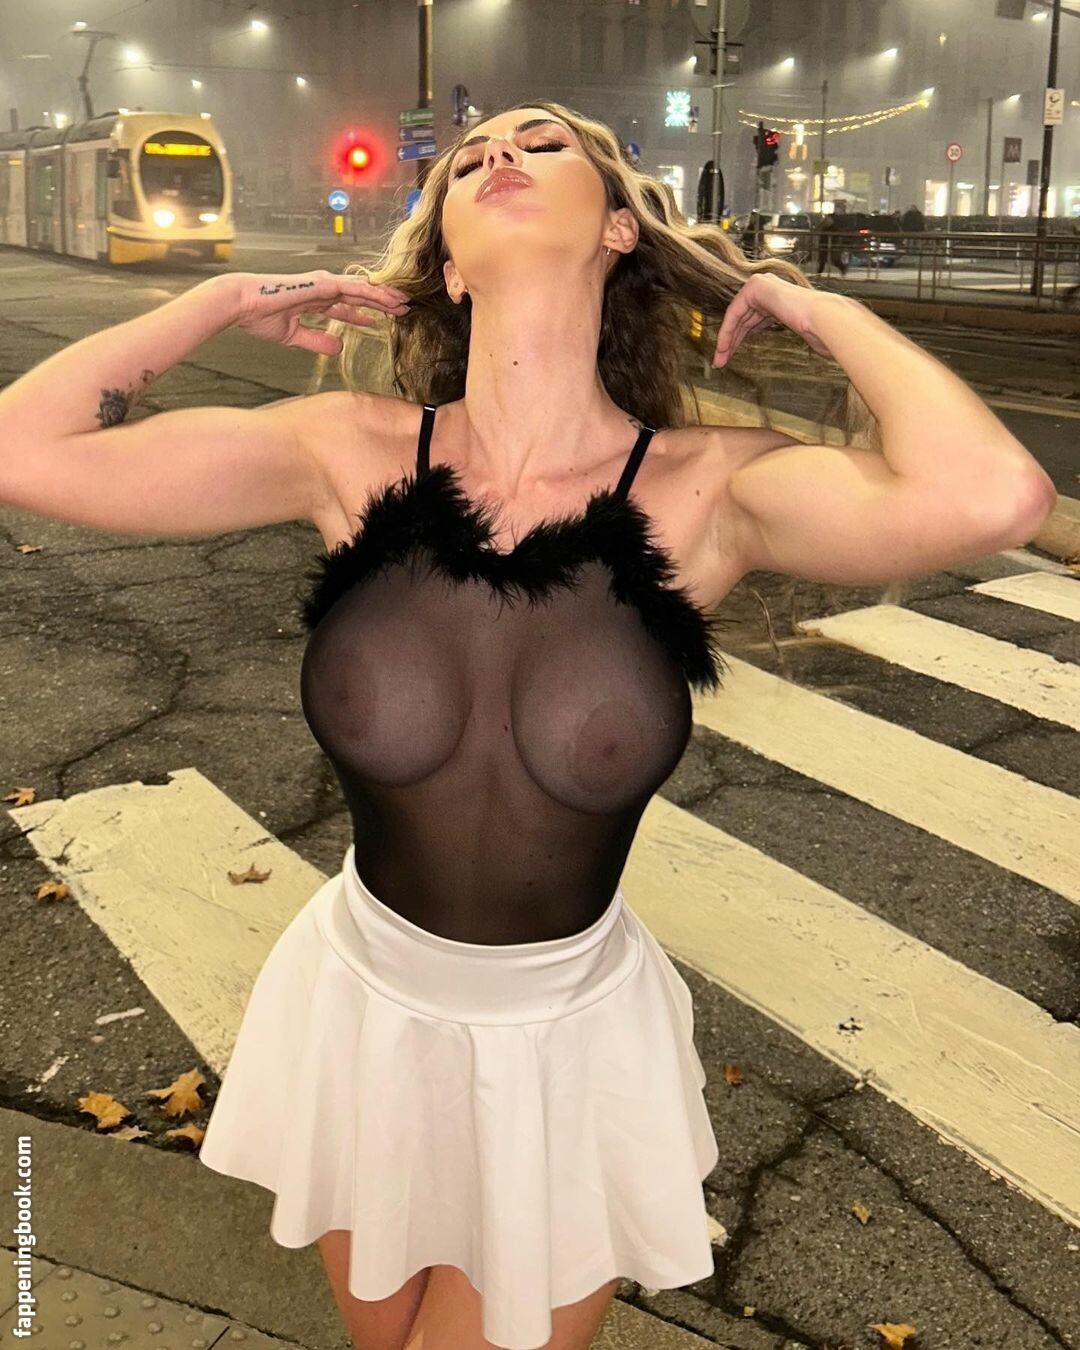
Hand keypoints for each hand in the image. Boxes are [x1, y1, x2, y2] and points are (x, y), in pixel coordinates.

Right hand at [226, 269, 410, 355]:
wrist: (244, 304)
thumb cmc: (261, 317)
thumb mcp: (295, 337)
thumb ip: (317, 341)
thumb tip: (339, 347)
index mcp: (314, 301)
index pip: (346, 307)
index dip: (363, 314)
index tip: (378, 321)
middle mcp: (322, 290)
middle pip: (360, 295)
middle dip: (381, 302)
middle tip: (402, 309)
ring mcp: (324, 285)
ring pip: (362, 289)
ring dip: (384, 295)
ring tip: (404, 302)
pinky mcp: (323, 284)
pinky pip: (354, 288)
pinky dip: (373, 291)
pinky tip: (388, 297)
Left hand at [711, 272, 833, 367]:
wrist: (823, 320)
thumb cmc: (819, 329)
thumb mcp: (796, 331)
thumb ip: (782, 331)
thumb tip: (796, 344)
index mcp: (779, 296)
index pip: (752, 318)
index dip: (739, 338)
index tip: (729, 356)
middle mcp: (769, 286)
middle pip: (742, 318)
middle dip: (731, 341)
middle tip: (720, 360)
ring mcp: (762, 284)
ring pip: (735, 317)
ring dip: (726, 340)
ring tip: (719, 360)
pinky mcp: (755, 287)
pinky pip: (734, 313)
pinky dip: (726, 332)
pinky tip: (723, 348)